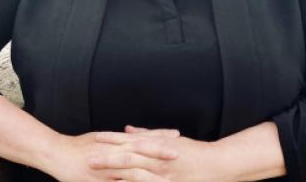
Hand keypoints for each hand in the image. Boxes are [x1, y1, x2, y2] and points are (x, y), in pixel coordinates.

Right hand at [46, 128, 181, 181]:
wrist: (57, 153)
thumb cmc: (77, 148)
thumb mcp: (100, 140)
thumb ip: (116, 142)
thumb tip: (130, 137)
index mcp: (116, 141)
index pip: (142, 136)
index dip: (160, 136)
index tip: (176, 135)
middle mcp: (114, 149)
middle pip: (141, 149)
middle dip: (160, 150)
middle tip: (179, 152)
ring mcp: (107, 164)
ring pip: (133, 167)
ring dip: (150, 171)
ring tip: (166, 175)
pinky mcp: (100, 178)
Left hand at [91, 124, 224, 181]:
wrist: (216, 164)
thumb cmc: (192, 151)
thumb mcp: (167, 139)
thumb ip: (146, 134)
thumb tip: (128, 130)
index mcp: (155, 145)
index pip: (128, 141)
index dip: (111, 140)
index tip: (95, 138)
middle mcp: (157, 158)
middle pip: (128, 156)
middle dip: (108, 158)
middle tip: (89, 158)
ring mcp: (162, 174)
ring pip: (135, 174)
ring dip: (117, 175)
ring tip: (101, 176)